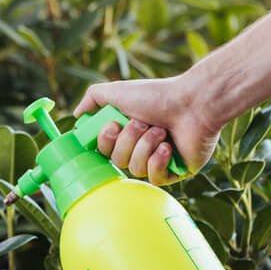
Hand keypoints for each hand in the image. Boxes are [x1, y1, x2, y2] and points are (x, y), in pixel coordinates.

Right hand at [74, 75, 220, 185]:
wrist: (193, 103)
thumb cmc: (157, 95)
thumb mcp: (116, 91)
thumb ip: (92, 98)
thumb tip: (77, 116)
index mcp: (127, 131)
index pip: (104, 149)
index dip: (105, 141)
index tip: (112, 125)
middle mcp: (140, 147)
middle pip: (117, 160)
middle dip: (128, 140)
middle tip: (142, 123)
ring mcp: (157, 161)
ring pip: (134, 169)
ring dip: (145, 147)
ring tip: (161, 131)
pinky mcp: (175, 172)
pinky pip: (155, 179)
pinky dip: (158, 161)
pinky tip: (169, 147)